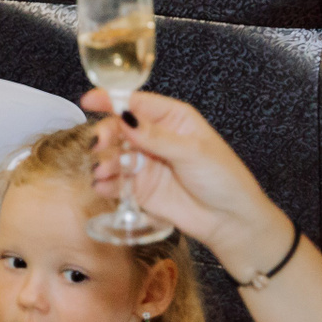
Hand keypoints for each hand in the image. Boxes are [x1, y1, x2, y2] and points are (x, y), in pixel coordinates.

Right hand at [82, 89, 289, 271]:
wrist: (232, 222)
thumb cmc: (224, 179)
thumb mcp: (193, 153)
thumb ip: (156, 137)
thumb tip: (125, 118)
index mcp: (172, 118)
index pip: (136, 102)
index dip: (111, 99)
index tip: (89, 101)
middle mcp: (154, 137)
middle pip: (119, 128)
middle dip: (105, 135)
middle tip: (98, 145)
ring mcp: (145, 163)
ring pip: (114, 155)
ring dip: (104, 161)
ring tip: (103, 172)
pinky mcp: (139, 188)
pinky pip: (116, 182)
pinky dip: (107, 183)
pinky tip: (104, 186)